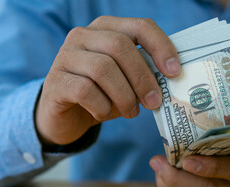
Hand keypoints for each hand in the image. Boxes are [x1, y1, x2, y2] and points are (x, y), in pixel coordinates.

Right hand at [35, 16, 180, 144]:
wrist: (66, 117)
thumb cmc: (102, 95)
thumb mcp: (126, 81)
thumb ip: (144, 73)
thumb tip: (172, 78)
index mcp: (106, 28)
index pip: (139, 27)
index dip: (160, 47)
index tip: (174, 72)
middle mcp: (82, 35)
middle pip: (120, 46)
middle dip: (142, 77)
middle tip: (154, 102)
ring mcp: (65, 56)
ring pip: (103, 68)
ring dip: (123, 95)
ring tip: (131, 112)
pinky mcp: (55, 81)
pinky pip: (84, 91)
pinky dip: (101, 107)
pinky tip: (102, 114)